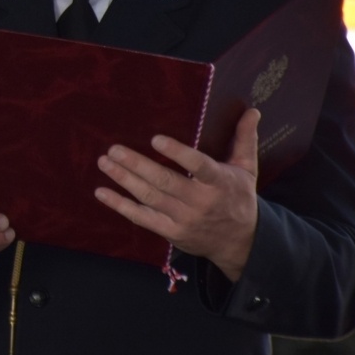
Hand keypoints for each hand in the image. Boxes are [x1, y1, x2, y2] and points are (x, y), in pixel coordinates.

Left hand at [93, 108, 260, 280]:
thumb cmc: (239, 199)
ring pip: (149, 198)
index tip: (156, 139)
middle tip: (114, 149)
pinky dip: (120, 206)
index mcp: (219, 182)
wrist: (240, 243)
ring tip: (105, 162)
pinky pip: (142, 218)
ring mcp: (183, 219)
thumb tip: (252, 111)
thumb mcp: (246, 170)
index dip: (177, 153)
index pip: (198, 166)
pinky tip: (103, 192)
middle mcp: (200, 202)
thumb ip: (245, 139)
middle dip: (137, 165)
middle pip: (165, 182)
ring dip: (124, 180)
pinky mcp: (170, 231)